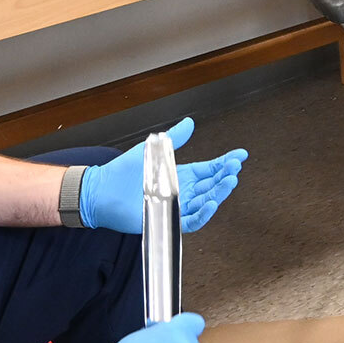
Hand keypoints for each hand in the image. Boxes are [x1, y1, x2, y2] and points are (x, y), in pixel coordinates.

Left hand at [79, 118, 248, 233]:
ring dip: (220, 192)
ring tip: (230, 181)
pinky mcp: (169, 219)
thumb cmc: (123, 171)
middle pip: (212, 185)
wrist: (102, 190)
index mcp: (181, 174)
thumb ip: (174, 139)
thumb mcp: (152, 150)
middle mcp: (183, 191)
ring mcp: (177, 206)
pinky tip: (213, 202)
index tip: (240, 155)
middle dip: (226, 176)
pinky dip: (204, 213)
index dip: (226, 162)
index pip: (210, 169)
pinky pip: (192, 220)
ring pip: (206, 202)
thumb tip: (190, 122)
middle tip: (235, 167)